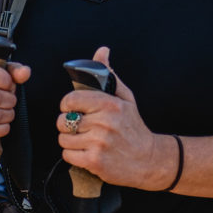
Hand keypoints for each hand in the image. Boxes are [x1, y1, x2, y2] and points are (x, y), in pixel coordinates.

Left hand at [57, 46, 177, 189]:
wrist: (148, 160)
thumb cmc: (134, 127)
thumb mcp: (125, 99)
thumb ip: (109, 75)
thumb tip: (102, 51)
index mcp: (110, 104)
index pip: (70, 99)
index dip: (67, 105)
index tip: (72, 109)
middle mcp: (104, 123)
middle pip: (63, 121)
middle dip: (68, 125)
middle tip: (81, 128)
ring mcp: (99, 143)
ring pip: (63, 139)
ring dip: (70, 141)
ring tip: (85, 141)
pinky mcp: (95, 161)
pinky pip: (67, 155)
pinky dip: (74, 155)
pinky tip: (87, 152)